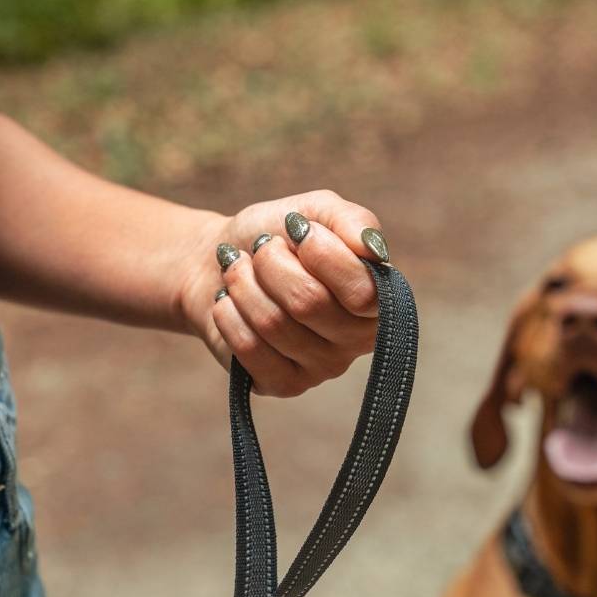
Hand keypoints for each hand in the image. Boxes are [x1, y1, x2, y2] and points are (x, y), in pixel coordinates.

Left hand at [176, 191, 386, 397]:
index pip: (361, 290)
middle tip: (261, 248)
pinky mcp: (282, 385)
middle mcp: (356, 340)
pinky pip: (249, 349)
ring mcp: (320, 368)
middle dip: (272, 263)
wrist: (220, 261)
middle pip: (309, 303)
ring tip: (237, 270)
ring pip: (274, 324)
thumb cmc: (277, 236)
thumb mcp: (316, 211)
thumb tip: (372, 249)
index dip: (321, 253)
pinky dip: (229, 315)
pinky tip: (228, 302)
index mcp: (376, 299)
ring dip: (244, 284)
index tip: (295, 227)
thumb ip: (350, 221)